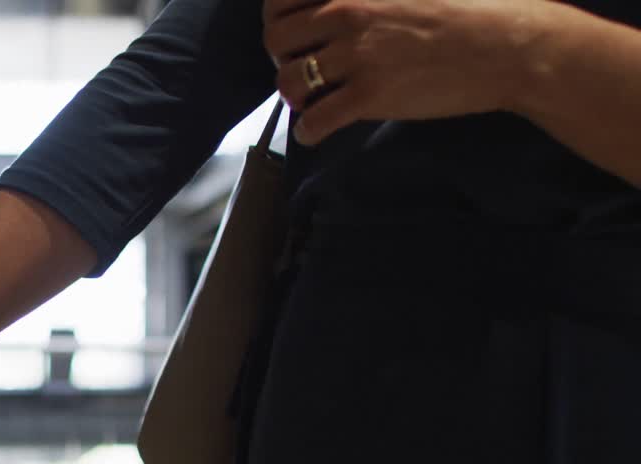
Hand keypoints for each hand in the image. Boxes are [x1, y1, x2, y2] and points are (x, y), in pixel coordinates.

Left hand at [263, 0, 551, 143]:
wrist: (506, 46)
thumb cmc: (467, 11)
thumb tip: (335, 10)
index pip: (280, 0)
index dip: (278, 20)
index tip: (292, 35)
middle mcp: (348, 14)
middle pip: (276, 40)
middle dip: (283, 58)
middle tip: (301, 69)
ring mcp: (357, 56)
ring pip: (289, 81)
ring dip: (293, 94)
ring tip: (310, 100)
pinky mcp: (370, 95)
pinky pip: (314, 120)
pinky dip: (308, 131)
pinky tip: (315, 132)